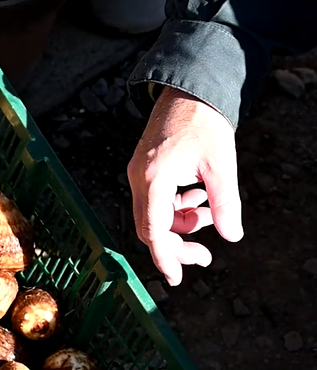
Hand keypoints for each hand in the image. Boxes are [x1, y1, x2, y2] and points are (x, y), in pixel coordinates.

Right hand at [127, 86, 243, 286]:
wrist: (188, 91)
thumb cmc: (203, 123)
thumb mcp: (221, 166)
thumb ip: (225, 204)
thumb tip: (231, 235)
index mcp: (154, 179)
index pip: (152, 230)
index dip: (164, 257)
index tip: (176, 277)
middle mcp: (140, 179)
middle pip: (150, 228)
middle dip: (176, 245)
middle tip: (205, 256)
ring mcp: (139, 173)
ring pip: (154, 215)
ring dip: (181, 224)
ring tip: (209, 214)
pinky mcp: (145, 169)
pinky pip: (157, 200)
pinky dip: (177, 207)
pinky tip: (198, 197)